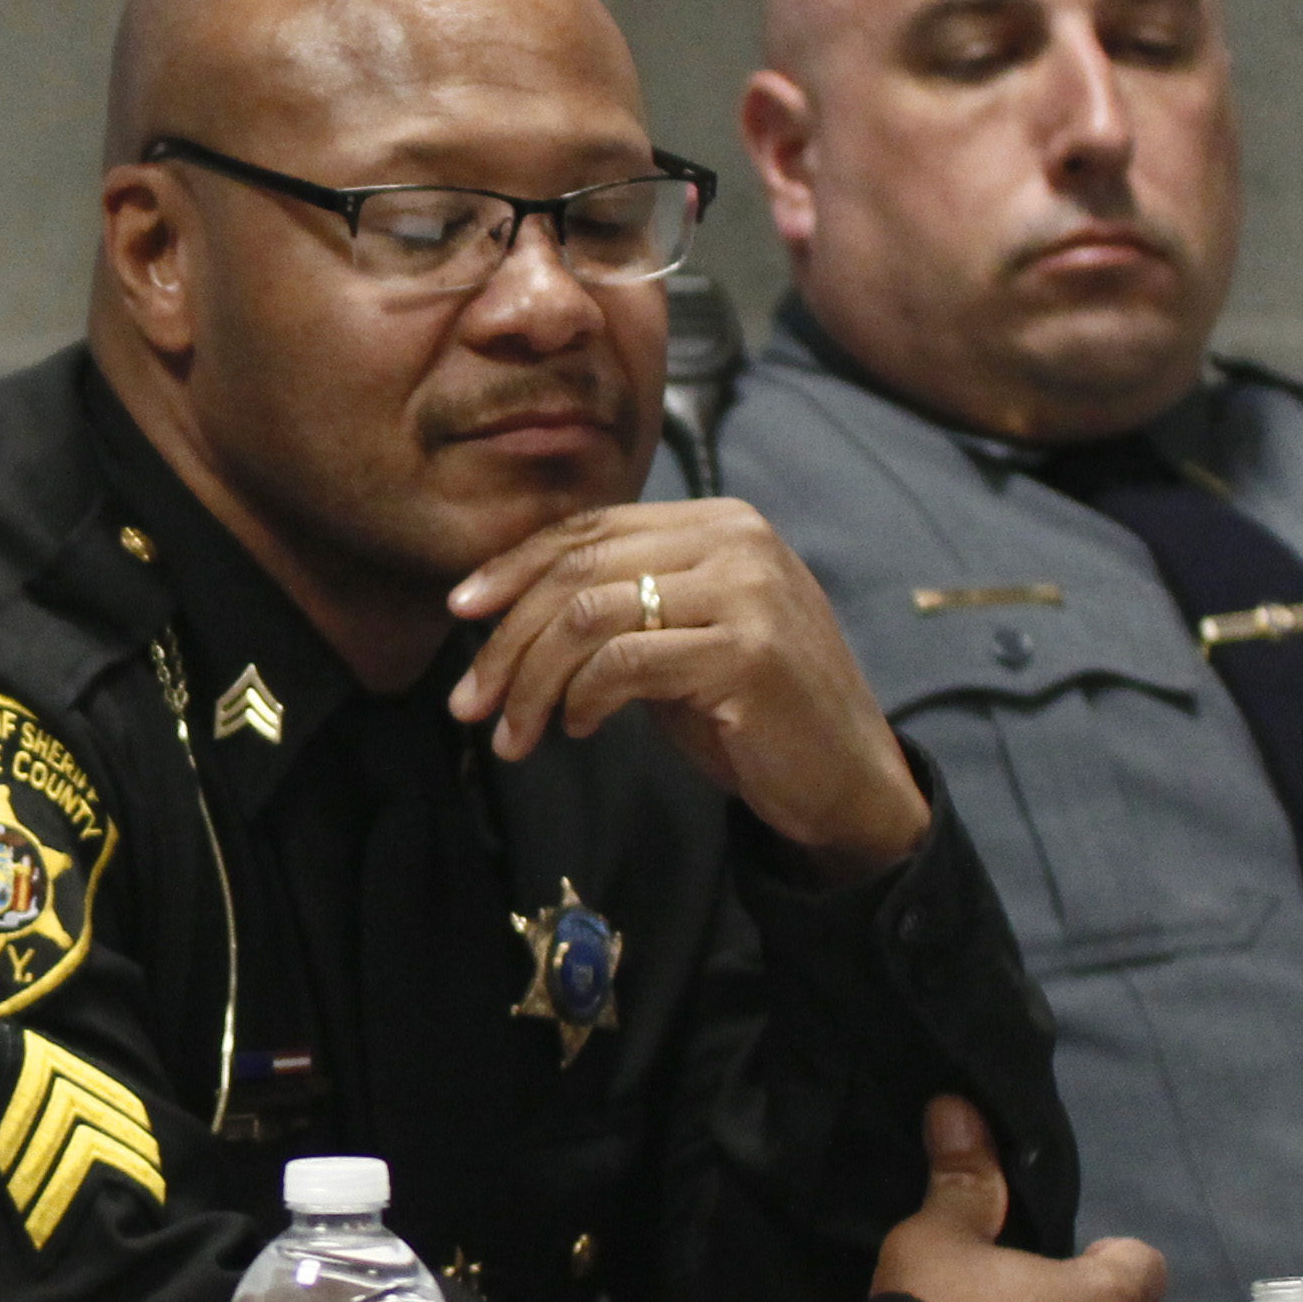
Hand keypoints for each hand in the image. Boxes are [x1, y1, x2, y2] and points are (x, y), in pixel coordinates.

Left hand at [445, 498, 928, 874]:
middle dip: (506, 641)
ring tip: (515, 735)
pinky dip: (582, 698)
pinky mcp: (745, 652)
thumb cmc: (748, 712)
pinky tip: (579, 728)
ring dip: (531, 683)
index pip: (589, 530)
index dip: (513, 567)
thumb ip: (616, 605)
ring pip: (588, 617)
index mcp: (718, 523)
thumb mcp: (676, 638)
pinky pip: (623, 663)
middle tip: (469, 702)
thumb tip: (501, 609)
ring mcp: (746, 592)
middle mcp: (737, 541)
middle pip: (578, 571)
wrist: (844, 778)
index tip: (459, 611)